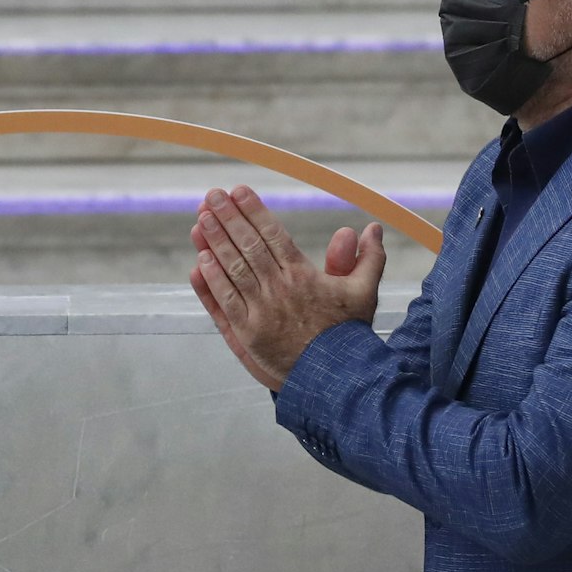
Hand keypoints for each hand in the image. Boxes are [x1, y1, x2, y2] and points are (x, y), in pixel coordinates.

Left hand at [189, 186, 385, 390]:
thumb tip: (372, 228)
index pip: (273, 234)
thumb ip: (367, 258)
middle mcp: (279, 290)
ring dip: (214, 243)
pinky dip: (211, 282)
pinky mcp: (246, 334)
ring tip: (200, 219)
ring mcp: (260, 312)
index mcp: (303, 276)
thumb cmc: (348, 335)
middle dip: (228, 218)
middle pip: (248, 246)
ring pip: (232, 270)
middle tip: (212, 195)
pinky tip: (199, 261)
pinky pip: (224, 303)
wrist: (335, 381)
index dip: (254, 211)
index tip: (239, 191)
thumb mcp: (364, 293)